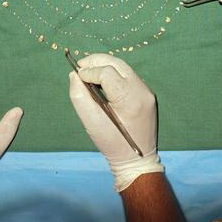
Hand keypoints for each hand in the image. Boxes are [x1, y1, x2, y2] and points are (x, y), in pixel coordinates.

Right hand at [69, 54, 163, 191]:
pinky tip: (102, 79)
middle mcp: (141, 91)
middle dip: (97, 61)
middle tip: (80, 66)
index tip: (77, 75)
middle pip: (117, 63)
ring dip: (105, 65)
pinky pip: (128, 75)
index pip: (107, 73)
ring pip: (124, 67)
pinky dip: (114, 73)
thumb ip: (80, 97)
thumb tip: (74, 75)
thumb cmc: (112, 143)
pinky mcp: (147, 93)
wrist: (136, 160)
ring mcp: (147, 91)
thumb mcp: (91, 122)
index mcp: (129, 99)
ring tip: (88, 70)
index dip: (90, 71)